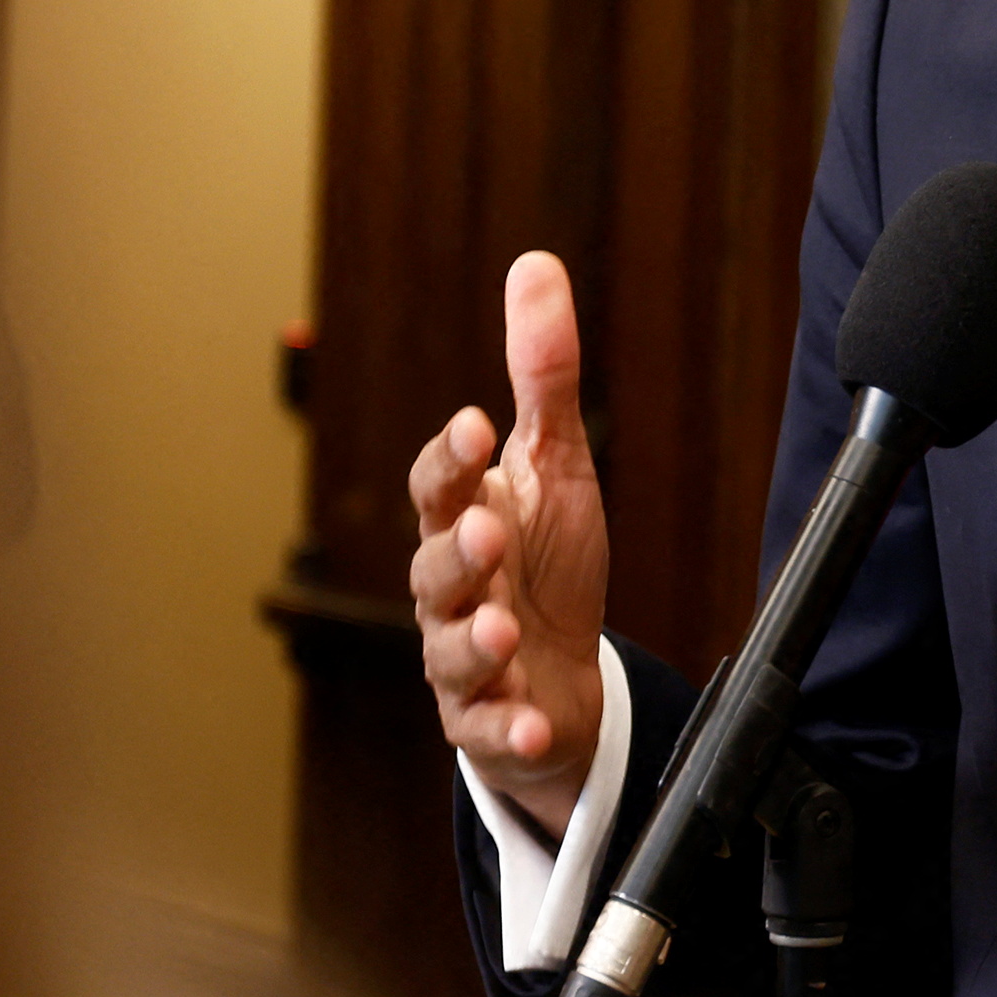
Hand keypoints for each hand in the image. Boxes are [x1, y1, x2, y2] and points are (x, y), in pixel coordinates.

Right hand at [411, 251, 609, 835]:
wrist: (563, 673)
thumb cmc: (548, 560)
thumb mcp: (555, 464)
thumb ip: (543, 375)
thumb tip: (535, 265)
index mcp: (461, 520)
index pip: (438, 486)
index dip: (450, 459)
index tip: (476, 426)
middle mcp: (450, 591)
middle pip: (434, 570)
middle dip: (457, 553)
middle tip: (488, 534)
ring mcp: (461, 661)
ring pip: (451, 654)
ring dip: (474, 642)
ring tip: (504, 630)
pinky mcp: (487, 724)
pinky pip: (488, 731)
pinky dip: (508, 728)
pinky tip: (531, 720)